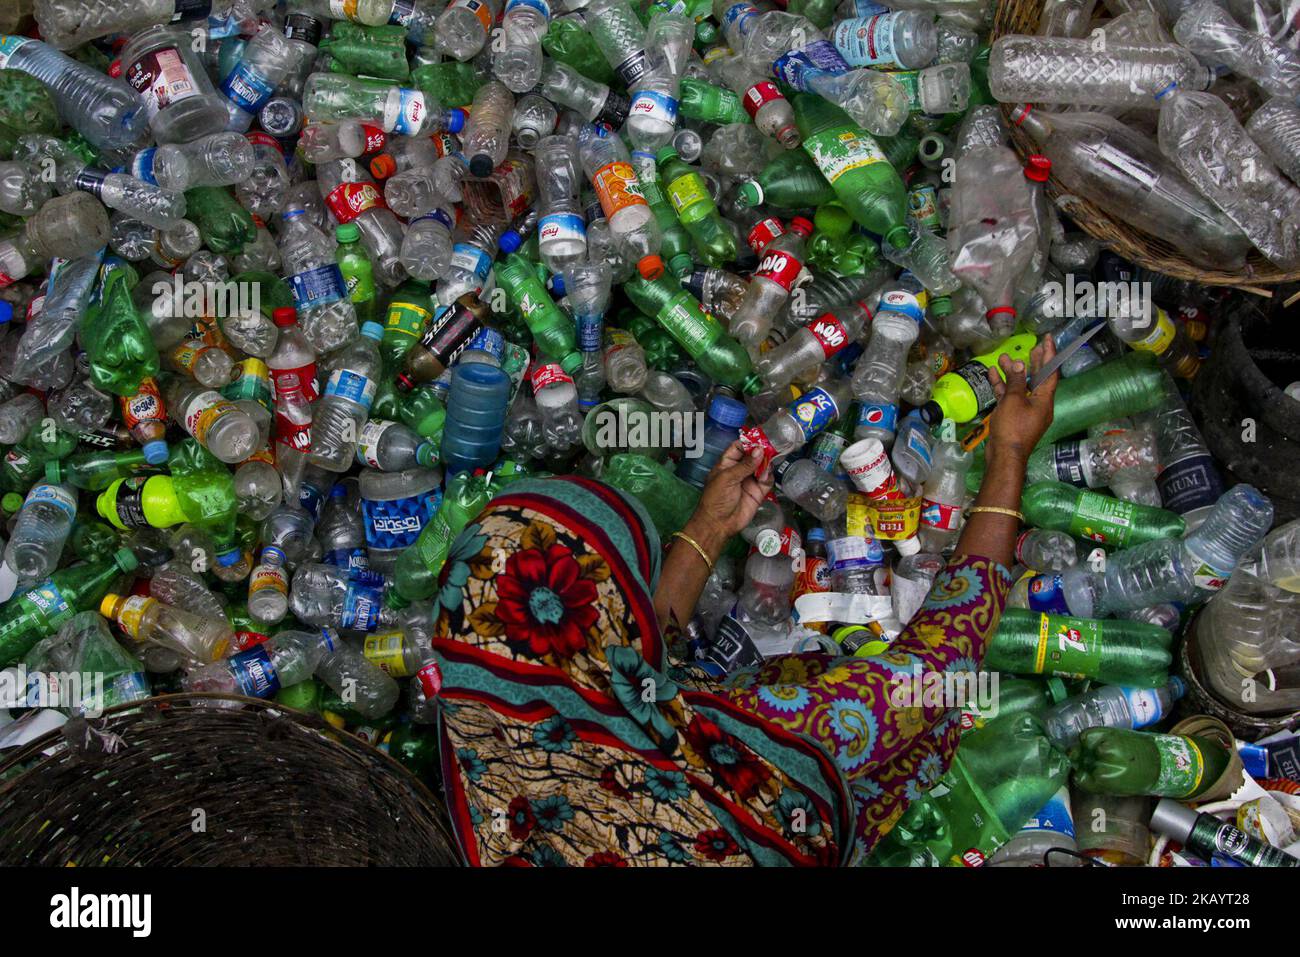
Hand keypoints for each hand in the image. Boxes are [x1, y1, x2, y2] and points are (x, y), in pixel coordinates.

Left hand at [686, 440, 772, 555]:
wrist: (719, 523)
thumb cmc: (716, 499)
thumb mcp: (727, 478)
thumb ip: (745, 465)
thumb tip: (760, 450)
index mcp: (727, 463)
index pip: (739, 447)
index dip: (749, 442)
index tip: (760, 438)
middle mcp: (739, 470)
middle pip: (754, 455)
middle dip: (762, 451)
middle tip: (770, 447)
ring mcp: (750, 480)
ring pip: (763, 466)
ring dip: (766, 464)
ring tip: (767, 463)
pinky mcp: (758, 491)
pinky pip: (767, 480)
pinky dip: (768, 476)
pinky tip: (764, 477)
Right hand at [985, 334, 1059, 461]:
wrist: (1004, 455)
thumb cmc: (1013, 427)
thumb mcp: (1014, 401)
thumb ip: (1016, 381)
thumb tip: (1019, 364)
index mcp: (1044, 399)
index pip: (1051, 372)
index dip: (1050, 354)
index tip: (1048, 339)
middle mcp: (1038, 403)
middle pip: (1037, 378)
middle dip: (1033, 362)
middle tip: (1033, 346)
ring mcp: (1025, 410)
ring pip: (1021, 387)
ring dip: (1012, 373)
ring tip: (1003, 357)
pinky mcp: (1013, 416)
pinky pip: (1010, 397)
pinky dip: (1003, 386)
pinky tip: (993, 374)